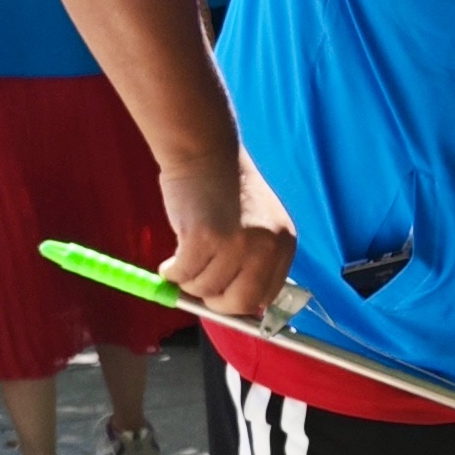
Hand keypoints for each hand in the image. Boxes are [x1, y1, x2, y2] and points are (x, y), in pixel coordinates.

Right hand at [158, 147, 297, 321]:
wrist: (206, 152)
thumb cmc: (225, 188)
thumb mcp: (256, 226)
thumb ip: (252, 261)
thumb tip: (234, 303)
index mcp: (284, 244)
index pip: (268, 295)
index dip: (240, 302)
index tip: (221, 298)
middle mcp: (266, 246)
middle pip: (241, 302)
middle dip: (215, 302)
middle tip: (198, 290)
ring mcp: (236, 244)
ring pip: (206, 289)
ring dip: (188, 282)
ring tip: (182, 262)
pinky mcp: (205, 239)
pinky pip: (183, 275)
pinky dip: (172, 273)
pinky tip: (170, 261)